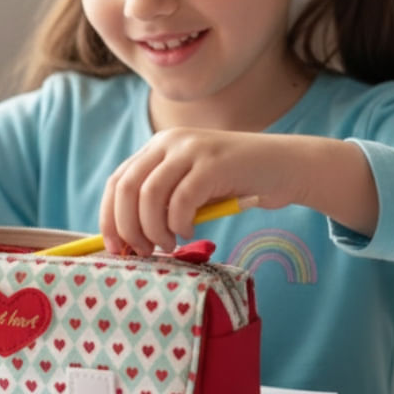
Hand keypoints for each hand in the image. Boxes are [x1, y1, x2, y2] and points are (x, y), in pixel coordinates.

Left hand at [100, 129, 377, 254]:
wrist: (284, 166)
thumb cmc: (234, 184)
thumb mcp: (190, 187)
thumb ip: (161, 202)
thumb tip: (127, 239)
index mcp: (158, 146)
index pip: (117, 181)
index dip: (109, 217)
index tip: (115, 247)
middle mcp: (169, 142)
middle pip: (126, 188)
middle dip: (127, 227)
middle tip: (142, 251)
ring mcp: (192, 149)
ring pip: (149, 195)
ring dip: (153, 229)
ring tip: (167, 245)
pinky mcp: (214, 163)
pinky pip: (182, 200)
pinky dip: (179, 223)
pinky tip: (189, 232)